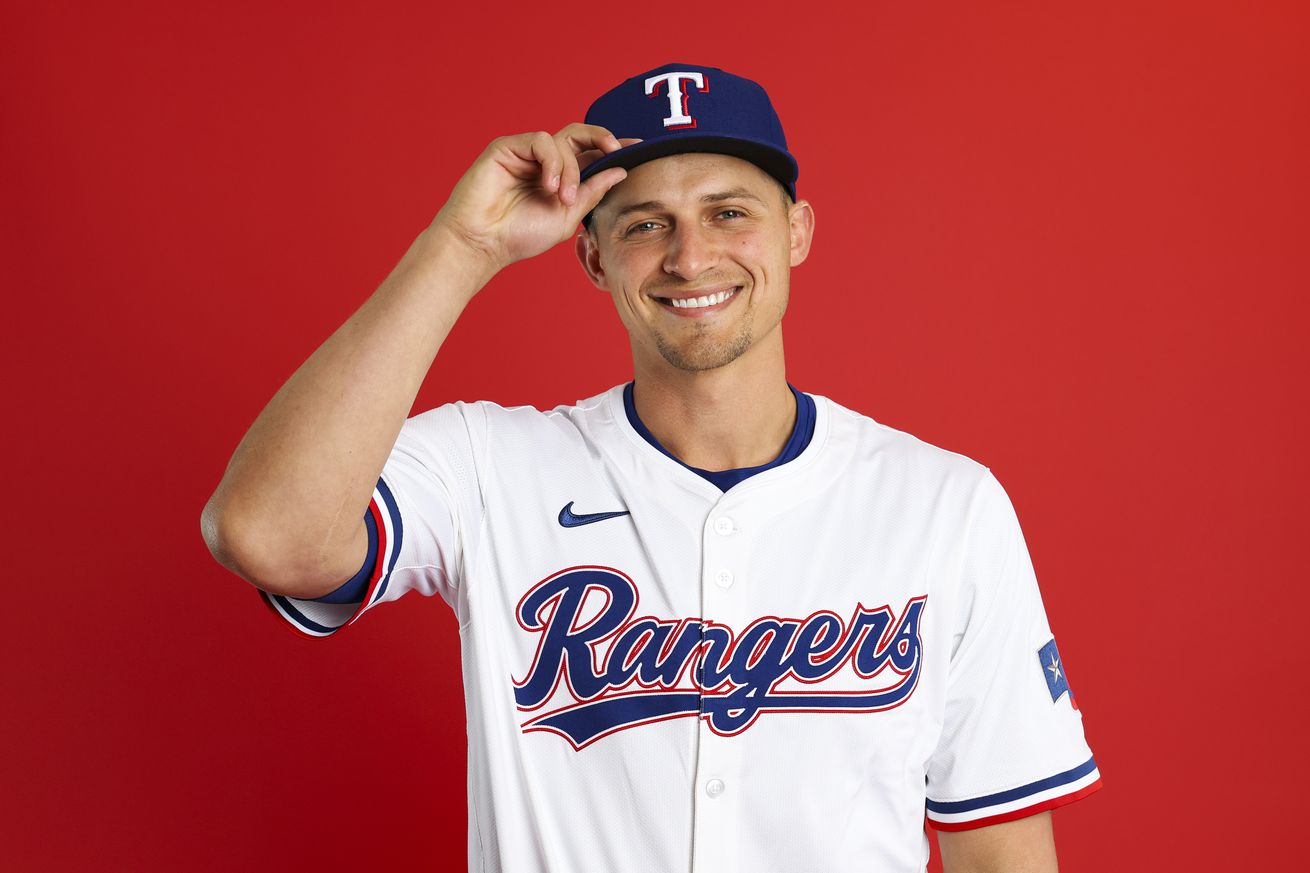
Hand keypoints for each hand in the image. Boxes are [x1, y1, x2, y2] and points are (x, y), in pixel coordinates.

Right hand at [431, 124, 638, 273]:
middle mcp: (544, 161)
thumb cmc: (519, 235)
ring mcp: (525, 152)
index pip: (591, 154)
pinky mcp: (507, 147)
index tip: (639, 148)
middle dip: (603, 137)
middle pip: (580, 134)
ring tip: (563, 198)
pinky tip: (549, 186)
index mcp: (560, 177)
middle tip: (617, 150)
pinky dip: (552, 162)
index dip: (614, 148)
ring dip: (571, 170)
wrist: (484, 243)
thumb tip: (621, 171)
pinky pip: (542, 140)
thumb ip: (593, 192)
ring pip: (563, 141)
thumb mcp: (568, 216)